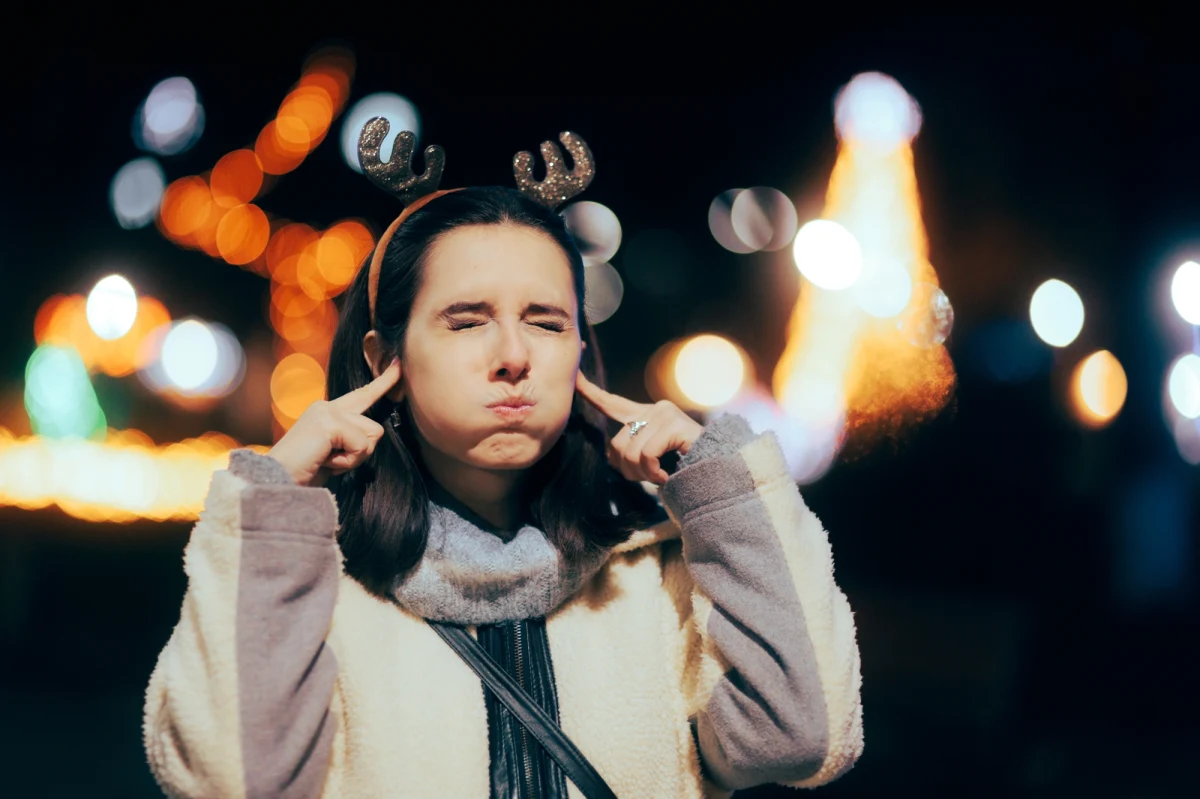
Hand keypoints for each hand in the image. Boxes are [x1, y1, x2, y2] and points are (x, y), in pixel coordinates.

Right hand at [268, 359, 400, 486]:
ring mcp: (327, 412)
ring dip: (353, 459)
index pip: (362, 395)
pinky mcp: (329, 422)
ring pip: (372, 437)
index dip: (383, 382)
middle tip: (329, 461)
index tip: (399, 365)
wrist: (277, 483)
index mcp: (327, 412)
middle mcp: (327, 406)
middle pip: (374, 427)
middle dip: (360, 452)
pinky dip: (347, 463)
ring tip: (326, 461)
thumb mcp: (333, 454)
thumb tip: (372, 436)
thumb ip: (350, 440)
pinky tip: (324, 462)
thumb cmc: (304, 473)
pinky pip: (362, 447)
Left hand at [575, 371, 703, 485]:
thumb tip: (610, 457)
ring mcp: (664, 415)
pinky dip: (653, 474)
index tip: (575, 376)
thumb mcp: (650, 458)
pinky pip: (646, 455)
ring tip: (659, 478)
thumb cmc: (683, 468)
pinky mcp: (673, 425)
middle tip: (648, 479)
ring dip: (642, 475)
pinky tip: (666, 478)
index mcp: (645, 415)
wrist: (719, 470)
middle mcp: (654, 409)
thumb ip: (630, 450)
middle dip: (626, 470)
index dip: (590, 392)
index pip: (611, 403)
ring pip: (630, 452)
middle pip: (616, 443)